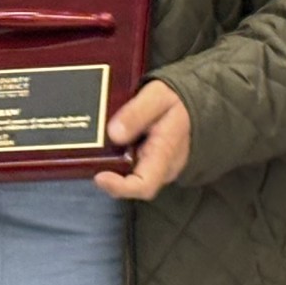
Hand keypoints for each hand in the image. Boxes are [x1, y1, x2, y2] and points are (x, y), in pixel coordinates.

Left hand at [94, 80, 191, 201]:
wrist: (195, 100)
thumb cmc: (176, 99)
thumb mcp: (157, 97)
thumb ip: (136, 113)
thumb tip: (114, 133)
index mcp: (166, 153)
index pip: (145, 185)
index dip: (120, 187)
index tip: (99, 176)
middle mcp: (163, 168)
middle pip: (133, 185)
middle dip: (109, 176)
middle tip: (91, 157)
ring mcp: (158, 167)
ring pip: (131, 176)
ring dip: (111, 166)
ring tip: (97, 148)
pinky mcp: (152, 163)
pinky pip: (132, 167)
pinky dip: (117, 159)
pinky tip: (107, 145)